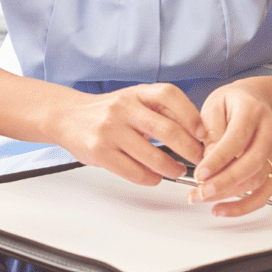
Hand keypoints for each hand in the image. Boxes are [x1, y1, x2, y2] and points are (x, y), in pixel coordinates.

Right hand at [53, 83, 205, 184]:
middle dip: (189, 150)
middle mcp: (124, 108)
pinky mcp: (100, 152)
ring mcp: (111, 130)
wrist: (69, 116)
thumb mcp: (134, 100)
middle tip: (198, 160)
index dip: (191, 114)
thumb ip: (159, 112)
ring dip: (171, 169)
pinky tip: (154, 176)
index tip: (202, 133)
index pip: (170, 95)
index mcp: (136, 93)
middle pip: (167, 130)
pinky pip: (134, 172)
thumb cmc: (108, 111)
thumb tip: (195, 132)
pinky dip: (150, 178)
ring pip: (153, 156)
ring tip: (176, 171)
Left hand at [190, 83, 271, 216]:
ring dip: (229, 195)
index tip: (200, 174)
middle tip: (200, 192)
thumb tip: (208, 162)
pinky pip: (265, 193)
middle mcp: (270, 130)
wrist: (254, 101)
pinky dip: (244, 206)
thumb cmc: (231, 103)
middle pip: (251, 163)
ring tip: (204, 198)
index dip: (218, 160)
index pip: (237, 139)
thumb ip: (211, 132)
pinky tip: (224, 208)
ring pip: (257, 181)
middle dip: (224, 183)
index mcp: (252, 110)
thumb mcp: (213, 106)